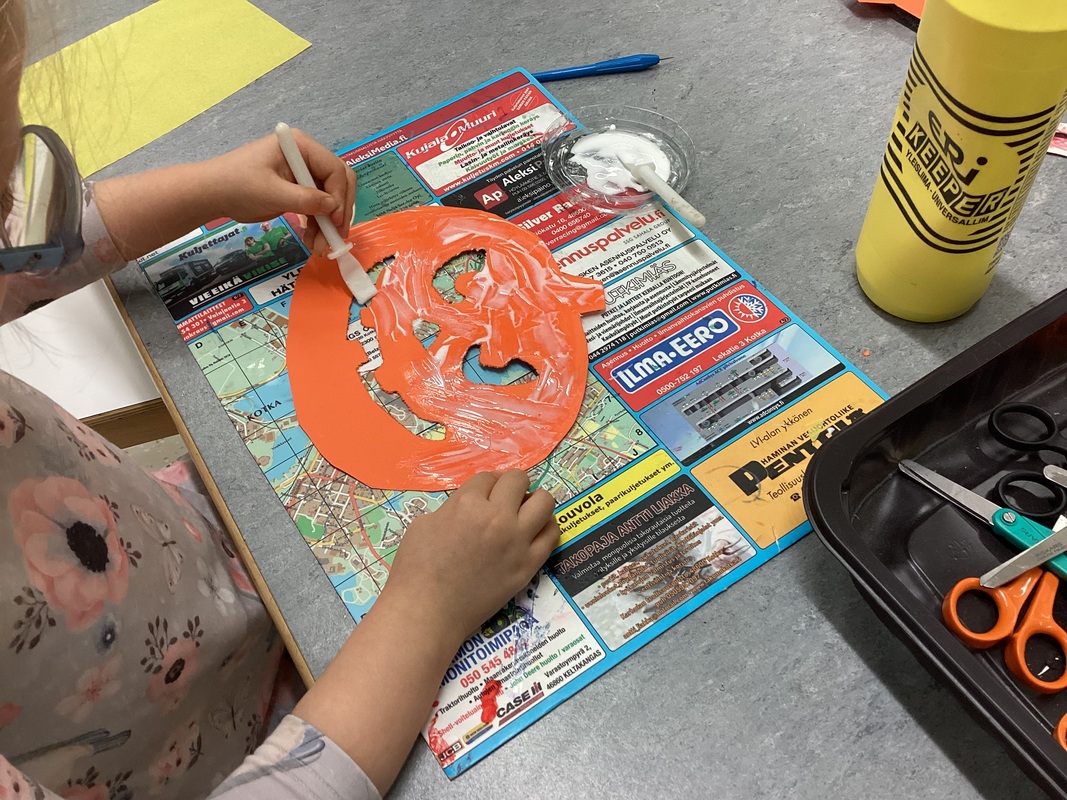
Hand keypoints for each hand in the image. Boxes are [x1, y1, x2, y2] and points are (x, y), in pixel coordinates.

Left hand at [205, 129, 356, 254]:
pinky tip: (313, 240)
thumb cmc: (238, 185)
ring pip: (329, 199)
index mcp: (301, 146)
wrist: (212, 194)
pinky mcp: (297, 190)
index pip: (335, 169)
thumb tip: (333, 208)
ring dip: (328, 223)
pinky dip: (318, 224)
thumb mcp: (272, 193)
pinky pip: (317, 207)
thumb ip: (305, 199)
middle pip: (338, 183)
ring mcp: (302, 173)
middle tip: (336, 237)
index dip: (339, 196)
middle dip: (338, 211)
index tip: (335, 222)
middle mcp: (306, 157)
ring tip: (320, 247)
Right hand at [383, 470, 559, 647]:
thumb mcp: (424, 524)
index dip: (486, 484)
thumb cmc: (415, 569)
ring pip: (544, 502)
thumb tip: (470, 506)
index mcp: (467, 504)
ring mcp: (517, 542)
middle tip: (505, 499)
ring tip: (525, 512)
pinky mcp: (529, 566)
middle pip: (519, 480)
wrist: (427, 612)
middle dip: (511, 485)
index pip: (487, 477)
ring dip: (534, 501)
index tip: (485, 493)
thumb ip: (453, 508)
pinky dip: (546, 527)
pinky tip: (535, 531)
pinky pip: (552, 535)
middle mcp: (497, 517)